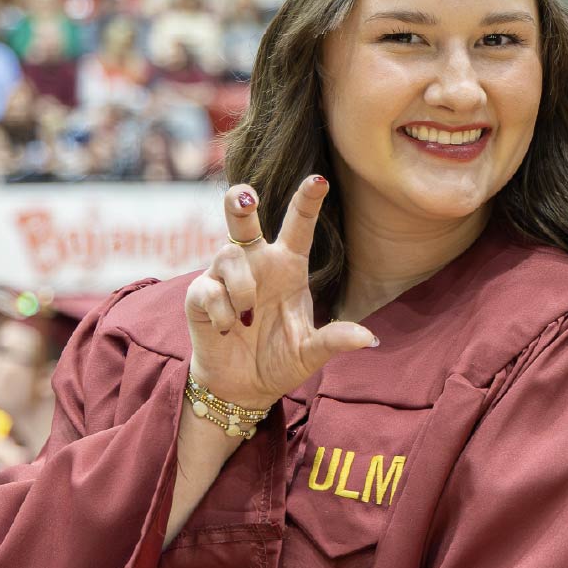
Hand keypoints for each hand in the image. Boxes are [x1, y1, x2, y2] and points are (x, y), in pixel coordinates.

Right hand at [183, 177, 377, 411]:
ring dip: (241, 288)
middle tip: (244, 197)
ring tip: (248, 317)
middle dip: (240, 200)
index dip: (307, 201)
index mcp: (287, 267)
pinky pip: (208, 288)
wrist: (243, 387)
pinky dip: (222, 311)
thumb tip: (368, 339)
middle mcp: (256, 263)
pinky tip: (230, 329)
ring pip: (228, 255)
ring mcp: (224, 277)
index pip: (298, 225)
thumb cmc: (280, 360)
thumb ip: (334, 341)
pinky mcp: (199, 295)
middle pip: (243, 216)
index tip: (319, 180)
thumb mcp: (311, 353)